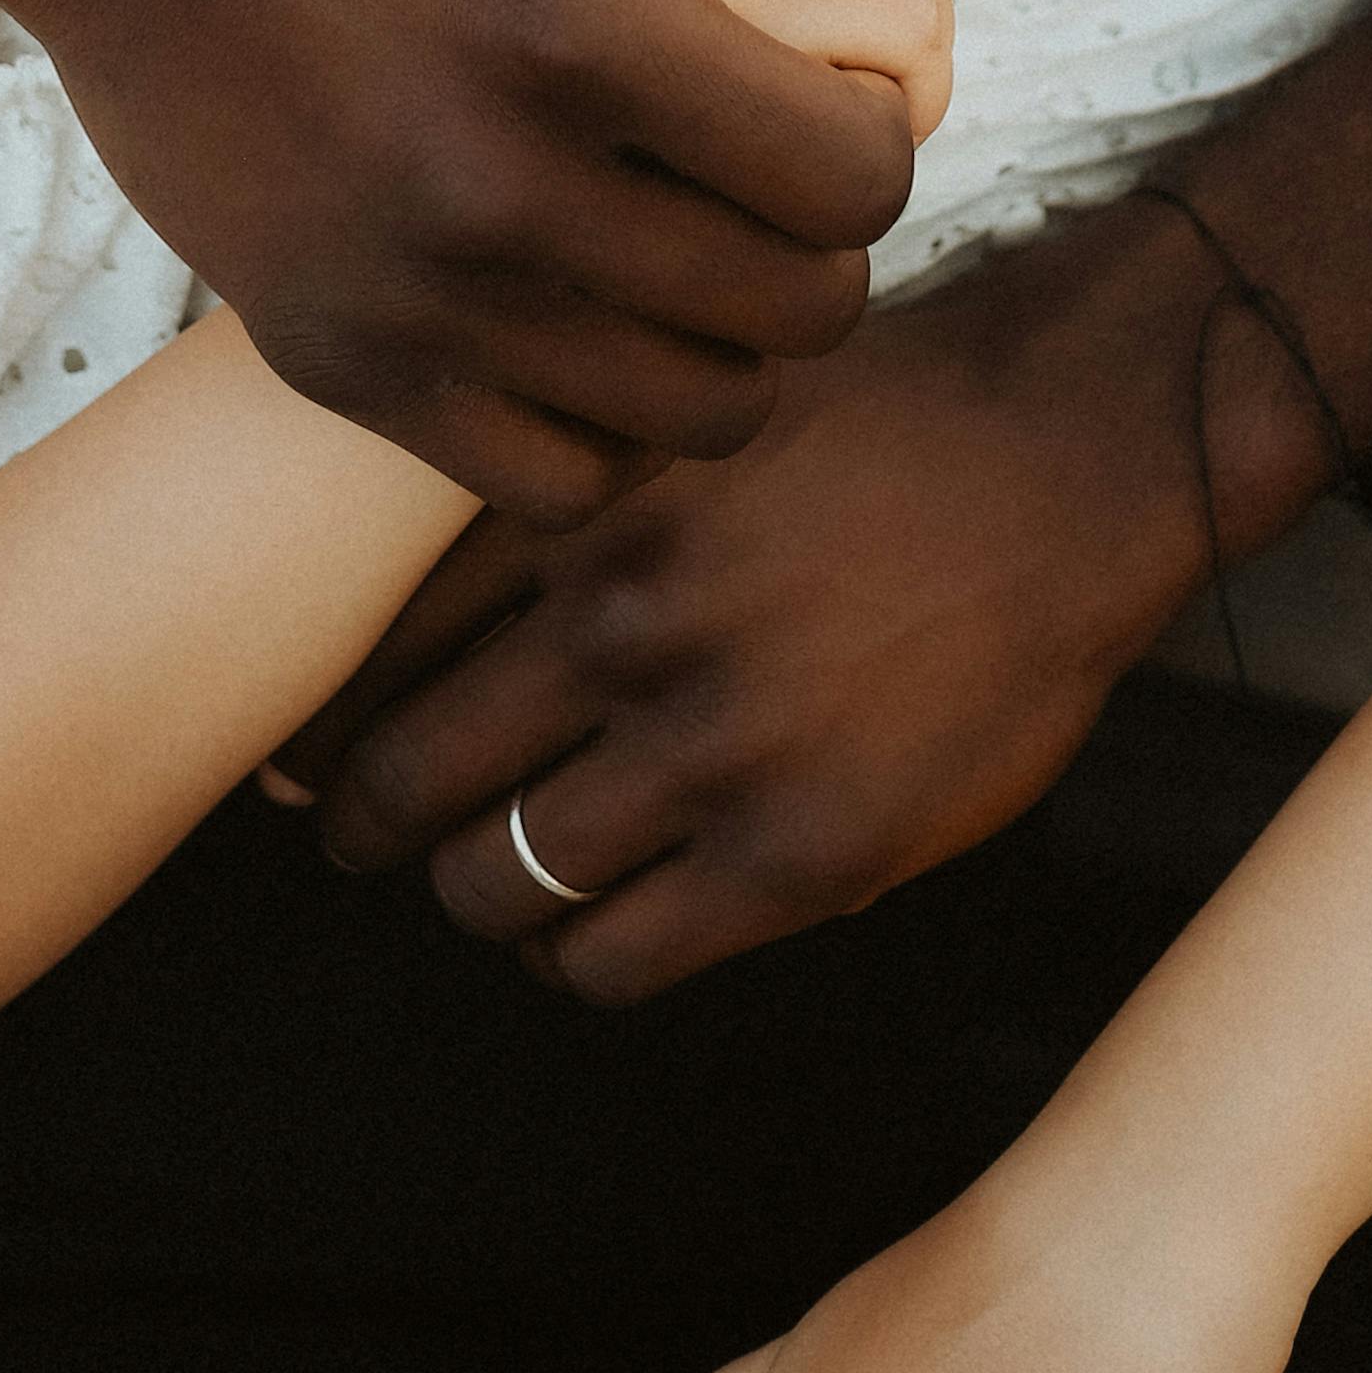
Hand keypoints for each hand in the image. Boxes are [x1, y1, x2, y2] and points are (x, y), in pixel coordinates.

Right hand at [0, 0, 996, 523]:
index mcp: (578, 20)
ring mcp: (402, 290)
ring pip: (685, 421)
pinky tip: (592, 311)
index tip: (835, 86)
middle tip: (776, 167)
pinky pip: (544, 476)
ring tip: (700, 243)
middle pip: (788, 316)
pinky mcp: (323, 349)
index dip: (880, 138)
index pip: (849, 181)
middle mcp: (492, 187)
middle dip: (821, 245)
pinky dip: (605, 419)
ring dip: (726, 344)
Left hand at [282, 203, 1221, 980]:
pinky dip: (577, 959)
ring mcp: (710, 749)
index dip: (326, 714)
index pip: (379, 646)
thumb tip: (415, 601)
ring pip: (498, 881)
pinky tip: (595, 930)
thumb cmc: (877, 419)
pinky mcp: (799, 856)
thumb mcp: (685, 413)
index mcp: (578, 511)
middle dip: (363, 819)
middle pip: (406, 778)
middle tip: (356, 832)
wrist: (1065, 452)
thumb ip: (561, 496)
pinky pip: (616, 958)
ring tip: (489, 880)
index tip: (306, 747)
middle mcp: (621, 627)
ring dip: (477, 892)